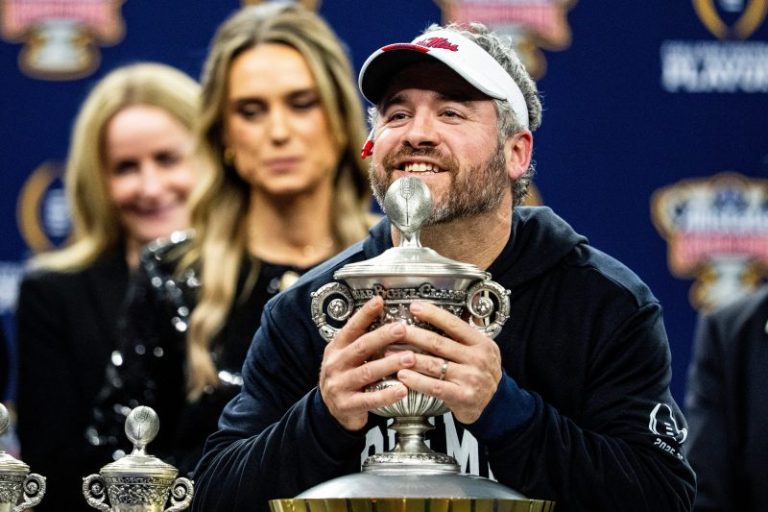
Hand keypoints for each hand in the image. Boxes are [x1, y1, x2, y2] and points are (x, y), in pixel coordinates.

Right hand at [319, 296, 413, 430]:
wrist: (330, 410)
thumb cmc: (346, 377)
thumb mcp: (346, 356)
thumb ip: (361, 340)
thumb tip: (387, 317)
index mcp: (336, 348)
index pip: (351, 328)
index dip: (365, 314)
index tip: (379, 301)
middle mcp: (335, 364)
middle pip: (361, 347)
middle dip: (383, 337)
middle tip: (402, 329)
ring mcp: (339, 385)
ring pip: (367, 372)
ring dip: (389, 364)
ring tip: (410, 358)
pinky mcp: (347, 405)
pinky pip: (369, 399)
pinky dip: (387, 394)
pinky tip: (402, 390)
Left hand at [395, 301, 501, 423]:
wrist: (496, 402)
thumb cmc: (480, 372)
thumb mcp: (481, 349)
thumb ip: (462, 335)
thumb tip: (434, 315)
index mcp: (481, 342)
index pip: (454, 324)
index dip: (433, 314)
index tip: (414, 307)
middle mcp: (477, 358)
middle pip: (438, 343)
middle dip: (412, 335)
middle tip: (394, 330)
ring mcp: (471, 378)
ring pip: (433, 364)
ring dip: (408, 358)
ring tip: (389, 353)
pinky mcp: (462, 396)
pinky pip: (434, 386)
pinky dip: (416, 380)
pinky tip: (402, 376)